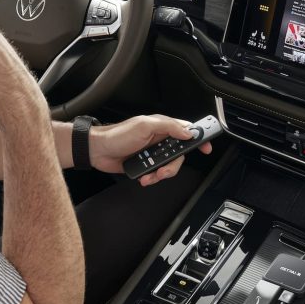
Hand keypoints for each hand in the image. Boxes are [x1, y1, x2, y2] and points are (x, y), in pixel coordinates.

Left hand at [89, 115, 212, 186]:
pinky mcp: (145, 165)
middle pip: (180, 154)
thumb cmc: (117, 135)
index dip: (199, 138)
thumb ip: (168, 127)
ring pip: (169, 167)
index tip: (206, 148)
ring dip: (160, 174)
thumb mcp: (145, 125)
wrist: (98, 151)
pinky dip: (152, 178)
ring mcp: (153, 153)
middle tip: (163, 168)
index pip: (187, 131)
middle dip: (173, 165)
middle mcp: (160, 140)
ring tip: (149, 175)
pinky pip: (156, 174)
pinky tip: (143, 177)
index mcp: (162, 127)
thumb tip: (188, 132)